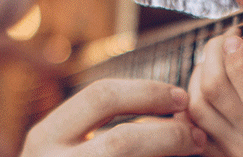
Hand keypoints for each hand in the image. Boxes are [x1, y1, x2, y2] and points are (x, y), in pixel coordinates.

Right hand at [21, 79, 207, 156]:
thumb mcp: (67, 148)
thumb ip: (106, 128)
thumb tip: (177, 108)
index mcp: (46, 137)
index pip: (101, 96)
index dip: (148, 92)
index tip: (181, 98)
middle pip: (123, 141)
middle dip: (170, 135)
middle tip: (196, 136)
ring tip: (194, 151)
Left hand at [183, 0, 242, 156]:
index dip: (239, 66)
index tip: (235, 37)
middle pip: (216, 92)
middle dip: (212, 54)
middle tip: (224, 39)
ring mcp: (240, 150)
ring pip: (197, 105)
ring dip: (199, 73)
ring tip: (216, 61)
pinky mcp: (220, 154)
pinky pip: (189, 123)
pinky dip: (190, 98)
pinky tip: (205, 82)